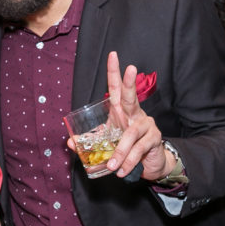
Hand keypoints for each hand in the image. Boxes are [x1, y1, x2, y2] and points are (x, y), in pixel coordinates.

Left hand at [103, 51, 170, 180]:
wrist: (149, 164)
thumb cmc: (127, 149)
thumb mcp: (106, 144)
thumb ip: (90, 142)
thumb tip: (70, 142)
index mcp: (122, 111)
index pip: (117, 89)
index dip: (114, 72)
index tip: (113, 55)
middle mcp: (135, 113)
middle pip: (132, 95)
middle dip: (130, 82)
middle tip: (131, 67)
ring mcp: (146, 124)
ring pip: (132, 133)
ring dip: (120, 151)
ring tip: (113, 166)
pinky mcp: (154, 138)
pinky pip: (139, 149)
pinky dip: (128, 161)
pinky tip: (122, 170)